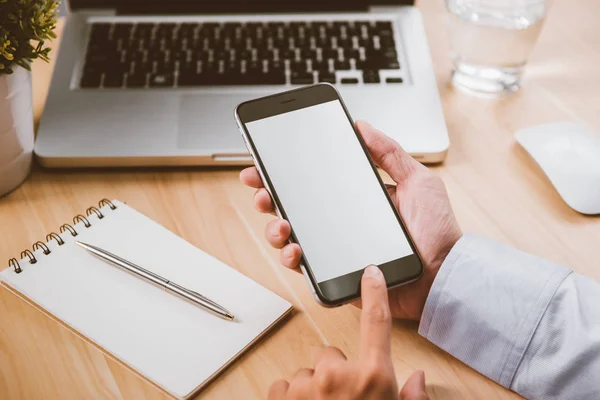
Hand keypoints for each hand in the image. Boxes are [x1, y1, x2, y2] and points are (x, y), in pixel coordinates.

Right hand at [240, 121, 461, 319]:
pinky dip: (292, 259)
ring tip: (280, 224)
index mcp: (355, 200)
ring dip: (275, 229)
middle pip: (293, 209)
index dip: (285, 175)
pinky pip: (307, 269)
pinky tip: (295, 250)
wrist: (446, 274)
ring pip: (292, 238)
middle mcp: (340, 224)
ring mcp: (336, 250)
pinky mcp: (338, 275)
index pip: (312, 184)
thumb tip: (362, 126)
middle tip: (261, 191)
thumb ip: (390, 154)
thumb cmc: (437, 231)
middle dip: (268, 198)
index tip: (264, 163)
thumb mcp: (419, 181)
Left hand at [268, 266, 429, 399]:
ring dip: (312, 392)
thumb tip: (419, 377)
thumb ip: (412, 399)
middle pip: (332, 355)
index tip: (371, 274)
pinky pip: (284, 387)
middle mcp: (339, 375)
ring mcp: (307, 387)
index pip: (377, 322)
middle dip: (335, 374)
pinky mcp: (281, 398)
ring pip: (308, 375)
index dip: (375, 294)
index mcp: (374, 377)